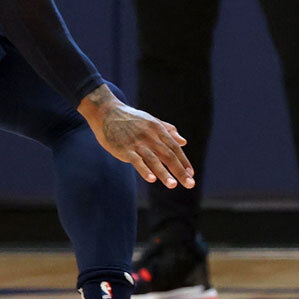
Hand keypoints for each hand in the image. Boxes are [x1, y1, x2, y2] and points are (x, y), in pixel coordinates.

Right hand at [78, 85, 193, 188]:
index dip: (184, 161)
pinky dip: (144, 170)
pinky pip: (136, 161)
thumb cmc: (130, 118)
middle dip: (180, 171)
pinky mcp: (124, 149)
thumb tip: (184, 142)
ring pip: (154, 160)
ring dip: (164, 174)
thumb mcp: (152, 121)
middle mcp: (150, 136)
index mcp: (158, 129)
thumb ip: (168, 131)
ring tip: (173, 185)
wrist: (107, 112)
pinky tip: (152, 179)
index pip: (174, 148)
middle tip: (190, 184)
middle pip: (168, 155)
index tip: (191, 174)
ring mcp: (137, 143)